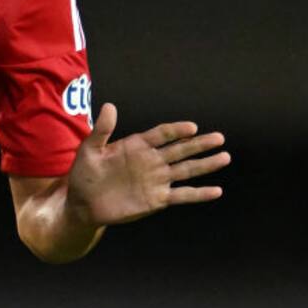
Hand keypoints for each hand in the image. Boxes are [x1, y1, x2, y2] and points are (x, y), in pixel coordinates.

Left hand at [68, 102, 230, 226]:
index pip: (161, 135)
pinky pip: (182, 195)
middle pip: (179, 150)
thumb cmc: (84, 173)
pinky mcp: (157, 199)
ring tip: (225, 157)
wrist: (83, 202)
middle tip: (220, 137)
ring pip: (186, 170)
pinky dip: (199, 194)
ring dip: (205, 164)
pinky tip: (216, 190)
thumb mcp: (90, 149)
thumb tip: (109, 105)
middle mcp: (150, 161)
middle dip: (199, 144)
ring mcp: (156, 180)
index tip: (193, 127)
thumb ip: (102, 130)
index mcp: (135, 146)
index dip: (176, 131)